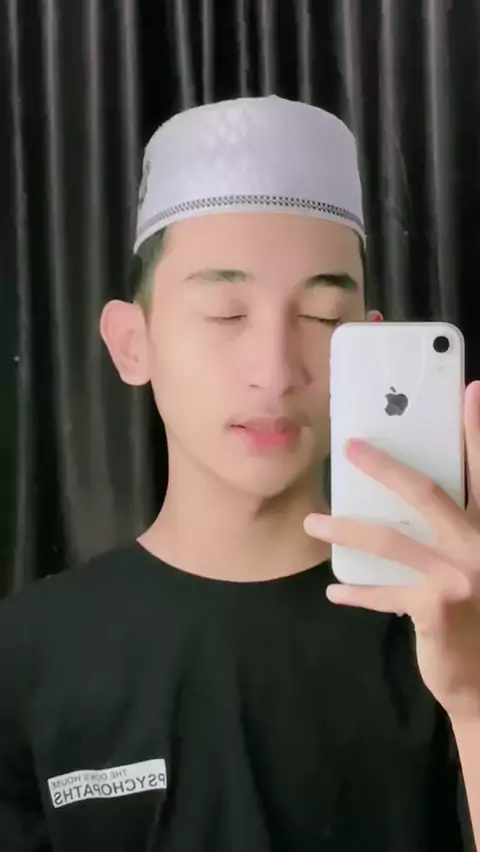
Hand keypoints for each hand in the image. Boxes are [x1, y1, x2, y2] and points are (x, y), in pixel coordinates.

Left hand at [304, 381, 479, 722]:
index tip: (469, 390)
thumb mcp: (475, 563)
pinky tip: (335, 591)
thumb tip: (413, 502)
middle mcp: (478, 544)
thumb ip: (455, 530)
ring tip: (312, 523)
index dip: (476, 431)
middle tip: (351, 447)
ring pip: (389, 539)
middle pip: (425, 493)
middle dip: (385, 467)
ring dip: (345, 529)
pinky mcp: (434, 607)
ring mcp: (457, 576)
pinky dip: (357, 591)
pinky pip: (382, 592)